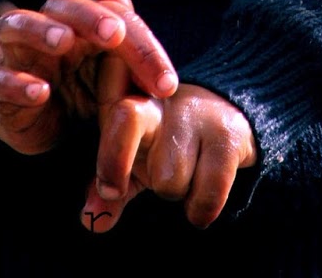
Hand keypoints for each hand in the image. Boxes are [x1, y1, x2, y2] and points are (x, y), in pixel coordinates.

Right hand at [0, 0, 176, 155]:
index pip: (112, 16)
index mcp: (80, 24)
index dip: (142, 46)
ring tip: (63, 41)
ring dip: (41, 30)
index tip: (168, 84)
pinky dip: (17, 83)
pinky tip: (39, 92)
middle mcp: (46, 29)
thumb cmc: (80, 89)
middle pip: (61, 6)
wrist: (34, 122)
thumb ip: (125, 39)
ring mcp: (18, 56)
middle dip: (89, 16)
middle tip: (115, 34)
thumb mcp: (110, 75)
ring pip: (16, 26)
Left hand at [82, 57, 256, 232]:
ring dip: (178, 192)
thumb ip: (112, 188)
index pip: (119, 116)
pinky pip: (207, 194)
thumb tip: (92, 221)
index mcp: (131, 101)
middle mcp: (164, 101)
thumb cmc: (165, 141)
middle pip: (139, 145)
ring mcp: (198, 115)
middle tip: (160, 172)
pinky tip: (203, 194)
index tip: (111, 191)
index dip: (113, 157)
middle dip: (150, 180)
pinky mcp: (228, 135)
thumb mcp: (134, 159)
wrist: (224, 117)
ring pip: (171, 183)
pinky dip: (201, 209)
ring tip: (187, 172)